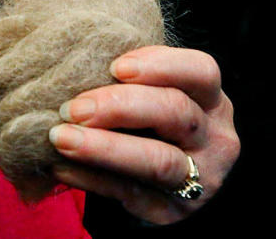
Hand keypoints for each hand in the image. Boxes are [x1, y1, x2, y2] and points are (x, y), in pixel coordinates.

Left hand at [48, 45, 238, 224]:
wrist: (163, 187)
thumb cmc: (153, 126)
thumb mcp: (160, 99)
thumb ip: (135, 81)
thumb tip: (78, 62)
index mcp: (212, 102)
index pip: (202, 72)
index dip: (160, 65)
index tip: (116, 66)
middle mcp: (214, 140)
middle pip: (175, 112)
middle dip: (120, 105)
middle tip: (74, 107)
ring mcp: (199, 180)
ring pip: (157, 160)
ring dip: (103, 147)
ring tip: (61, 137)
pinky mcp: (172, 212)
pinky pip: (129, 193)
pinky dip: (92, 178)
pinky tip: (61, 166)